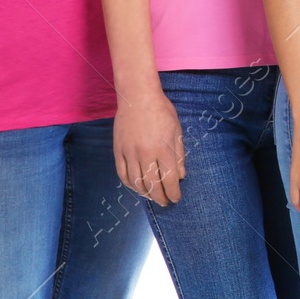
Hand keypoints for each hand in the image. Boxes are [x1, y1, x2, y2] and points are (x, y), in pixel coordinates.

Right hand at [114, 89, 185, 206]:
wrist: (137, 97)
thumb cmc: (162, 111)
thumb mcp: (177, 130)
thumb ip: (179, 155)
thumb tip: (181, 176)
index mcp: (164, 149)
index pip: (169, 180)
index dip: (173, 193)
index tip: (176, 198)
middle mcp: (146, 154)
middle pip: (152, 185)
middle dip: (160, 197)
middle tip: (165, 202)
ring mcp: (130, 153)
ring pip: (136, 182)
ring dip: (145, 194)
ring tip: (152, 197)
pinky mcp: (118, 151)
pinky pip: (122, 174)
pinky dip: (129, 184)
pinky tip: (136, 187)